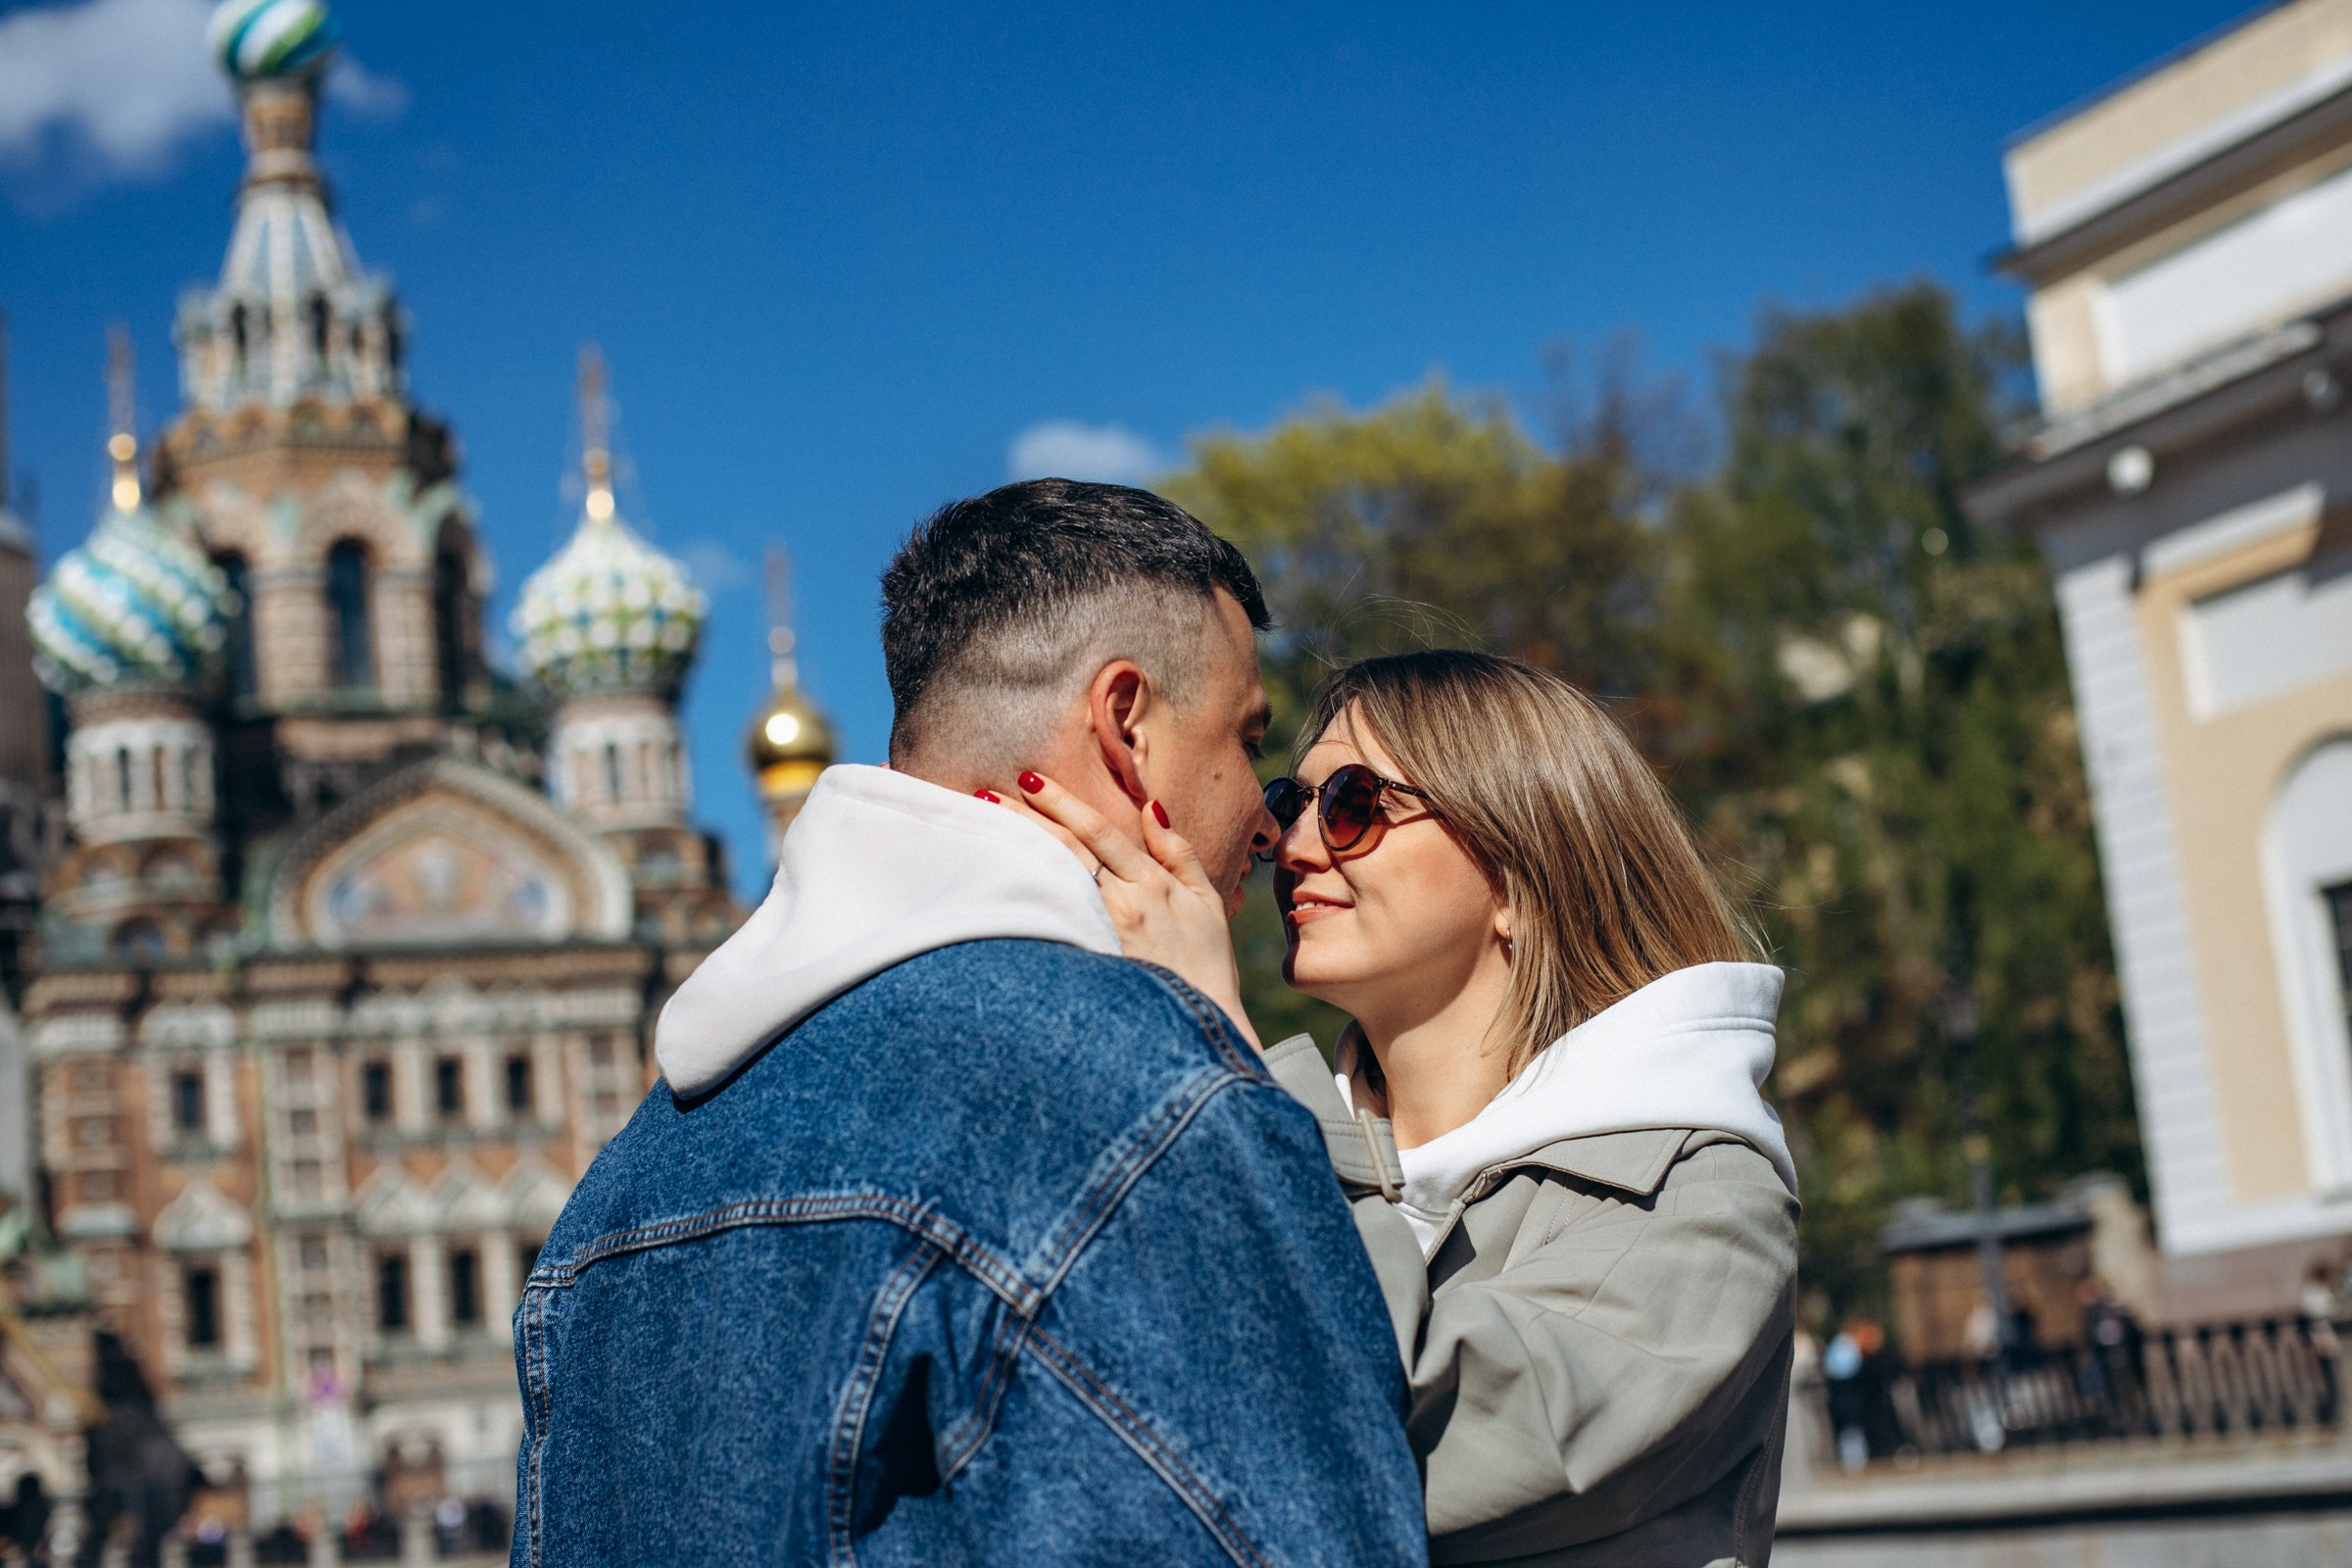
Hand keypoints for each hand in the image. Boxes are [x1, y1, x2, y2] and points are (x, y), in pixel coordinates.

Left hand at [996, 772, 1260, 1050]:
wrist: (1201, 1027)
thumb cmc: (1207, 964)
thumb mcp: (1207, 900)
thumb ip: (1179, 852)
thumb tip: (1151, 809)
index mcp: (1151, 883)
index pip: (1097, 830)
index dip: (1061, 802)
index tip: (1030, 779)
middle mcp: (1121, 903)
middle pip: (1064, 850)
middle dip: (1026, 818)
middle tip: (987, 794)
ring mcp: (1101, 934)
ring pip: (1051, 882)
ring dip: (1016, 851)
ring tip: (985, 829)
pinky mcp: (1086, 963)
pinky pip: (1049, 923)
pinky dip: (1023, 899)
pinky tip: (996, 884)